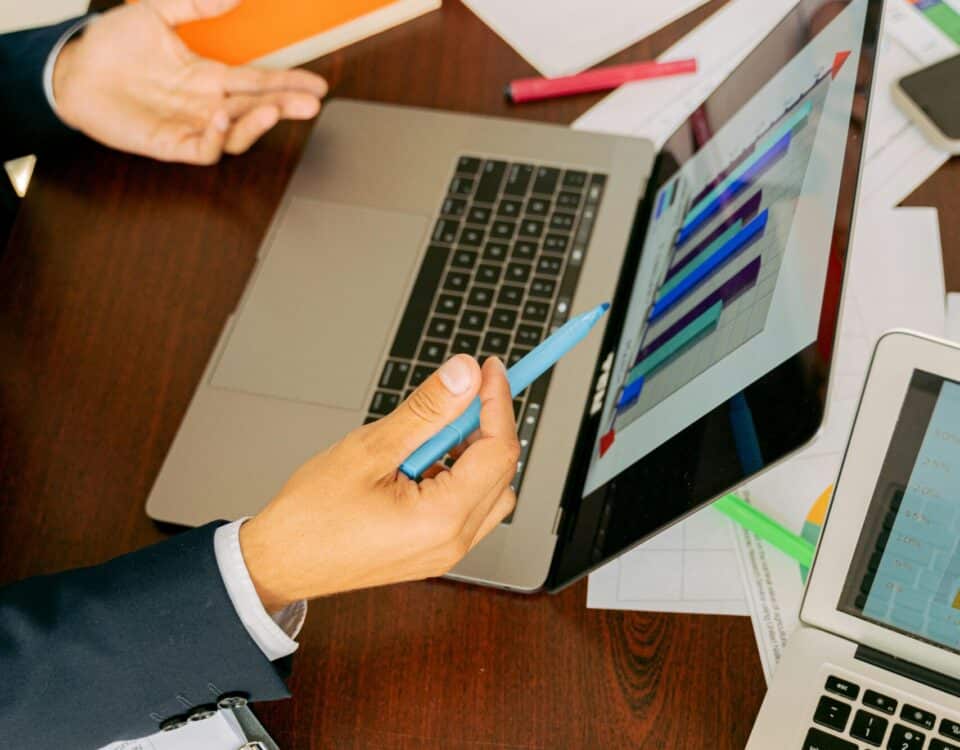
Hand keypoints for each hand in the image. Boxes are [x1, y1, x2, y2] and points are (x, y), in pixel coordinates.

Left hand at [52, 0, 328, 163]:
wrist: (72, 71)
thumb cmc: (110, 47)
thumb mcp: (155, 12)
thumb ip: (194, 4)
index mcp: (208, 76)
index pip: (259, 82)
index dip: (289, 83)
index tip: (317, 84)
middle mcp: (206, 103)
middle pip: (257, 109)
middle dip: (287, 106)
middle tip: (311, 104)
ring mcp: (191, 126)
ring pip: (237, 133)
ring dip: (257, 124)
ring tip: (274, 110)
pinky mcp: (171, 144)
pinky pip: (204, 149)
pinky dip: (215, 138)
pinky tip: (218, 117)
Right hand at [239, 355, 519, 610]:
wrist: (280, 562)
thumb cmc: (312, 515)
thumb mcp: (370, 448)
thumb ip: (427, 409)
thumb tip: (465, 375)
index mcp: (442, 520)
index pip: (499, 451)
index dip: (497, 402)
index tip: (488, 369)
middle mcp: (453, 542)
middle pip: (501, 470)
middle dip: (485, 424)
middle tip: (458, 392)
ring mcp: (445, 551)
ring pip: (489, 490)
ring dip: (471, 452)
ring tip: (427, 434)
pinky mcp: (433, 551)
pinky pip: (467, 507)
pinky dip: (456, 475)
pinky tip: (418, 462)